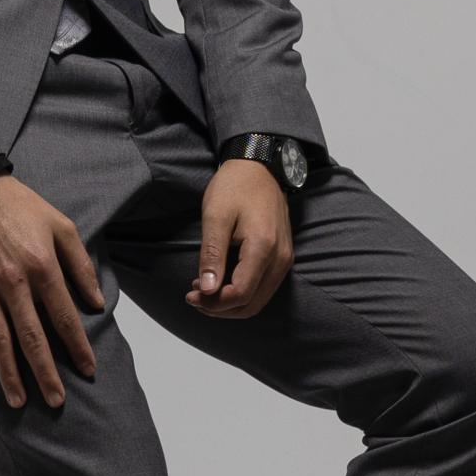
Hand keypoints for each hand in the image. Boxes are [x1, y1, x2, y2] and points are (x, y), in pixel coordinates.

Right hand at [0, 174, 103, 409]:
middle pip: (32, 338)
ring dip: (9, 375)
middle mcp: (13, 282)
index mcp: (42, 266)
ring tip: (19, 402)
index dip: (77, 348)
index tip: (87, 371)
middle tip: (56, 401)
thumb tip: (97, 302)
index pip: (64, 318)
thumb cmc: (19, 206)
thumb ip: (80, 265)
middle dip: (45, 374)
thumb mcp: (61, 225)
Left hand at [185, 159, 292, 316]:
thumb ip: (212, 255)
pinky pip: (263, 288)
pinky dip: (241, 293)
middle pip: (251, 305)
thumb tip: (207, 290)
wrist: (259, 167)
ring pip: (258, 301)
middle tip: (194, 295)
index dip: (213, 303)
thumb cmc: (235, 186)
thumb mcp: (215, 217)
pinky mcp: (282, 257)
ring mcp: (284, 259)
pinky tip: (220, 281)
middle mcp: (280, 258)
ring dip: (230, 303)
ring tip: (204, 288)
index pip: (240, 294)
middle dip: (220, 308)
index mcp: (264, 247)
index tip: (190, 294)